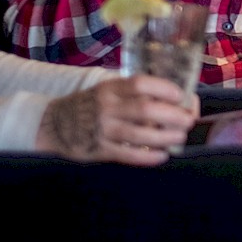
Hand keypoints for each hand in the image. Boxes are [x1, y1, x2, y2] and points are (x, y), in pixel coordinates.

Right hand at [37, 76, 197, 164]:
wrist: (52, 125)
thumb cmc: (90, 105)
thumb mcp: (106, 91)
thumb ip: (132, 94)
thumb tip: (173, 100)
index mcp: (110, 88)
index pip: (140, 83)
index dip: (164, 88)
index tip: (180, 95)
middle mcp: (106, 107)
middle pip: (144, 109)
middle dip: (172, 115)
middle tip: (188, 120)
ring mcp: (102, 129)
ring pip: (139, 134)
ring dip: (165, 137)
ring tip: (180, 137)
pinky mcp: (98, 150)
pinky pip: (127, 154)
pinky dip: (147, 157)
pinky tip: (162, 156)